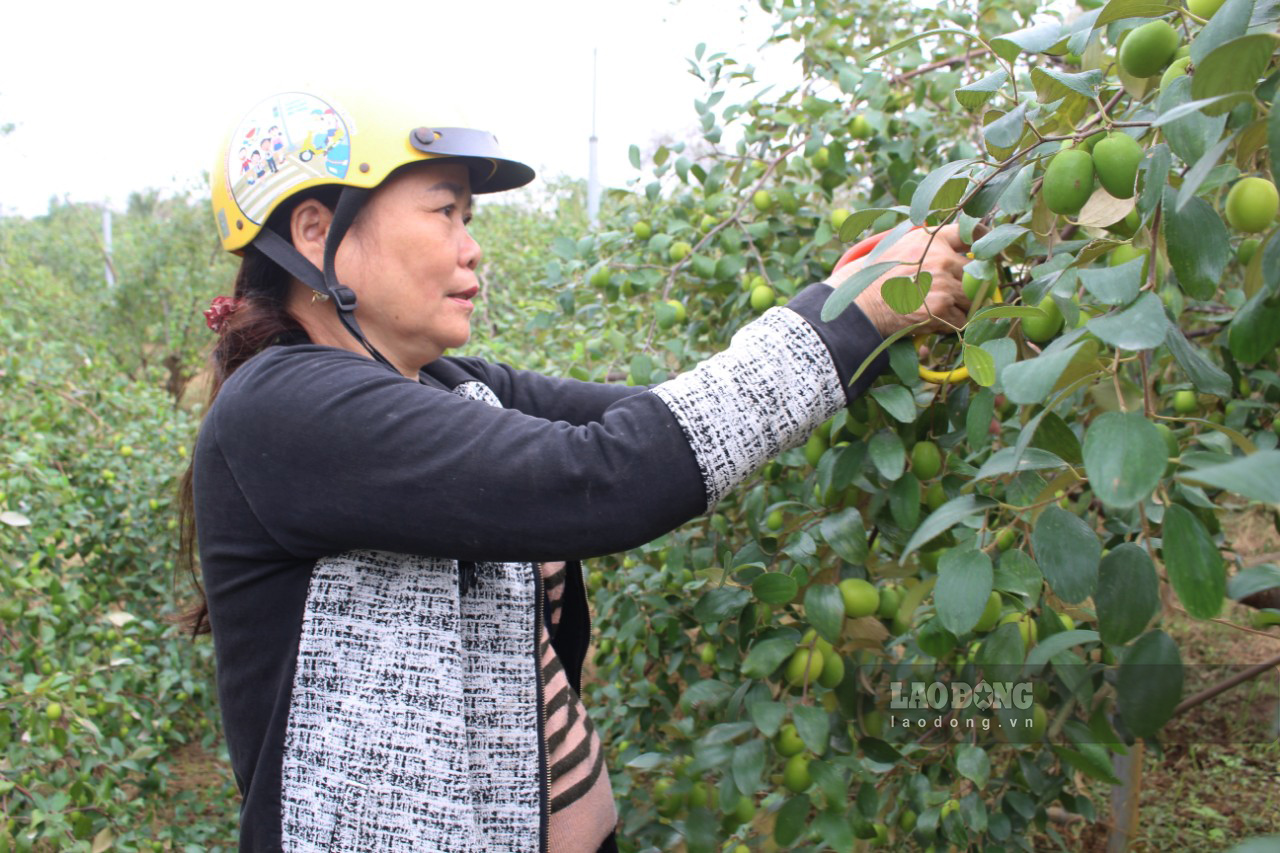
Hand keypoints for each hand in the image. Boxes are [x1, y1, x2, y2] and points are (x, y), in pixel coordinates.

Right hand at [824, 224, 970, 337]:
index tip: (986, 254)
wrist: (860, 302)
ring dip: (962, 306)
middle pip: (976, 273)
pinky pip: (961, 319)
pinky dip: (951, 324)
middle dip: (969, 285)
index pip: (972, 233)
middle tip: (956, 295)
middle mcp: (941, 257)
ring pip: (972, 298)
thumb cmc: (876, 277)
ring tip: (941, 309)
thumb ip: (928, 243)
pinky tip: (934, 320)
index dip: (984, 242)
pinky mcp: (941, 307)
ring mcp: (944, 283)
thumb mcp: (900, 246)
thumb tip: (959, 250)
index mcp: (932, 238)